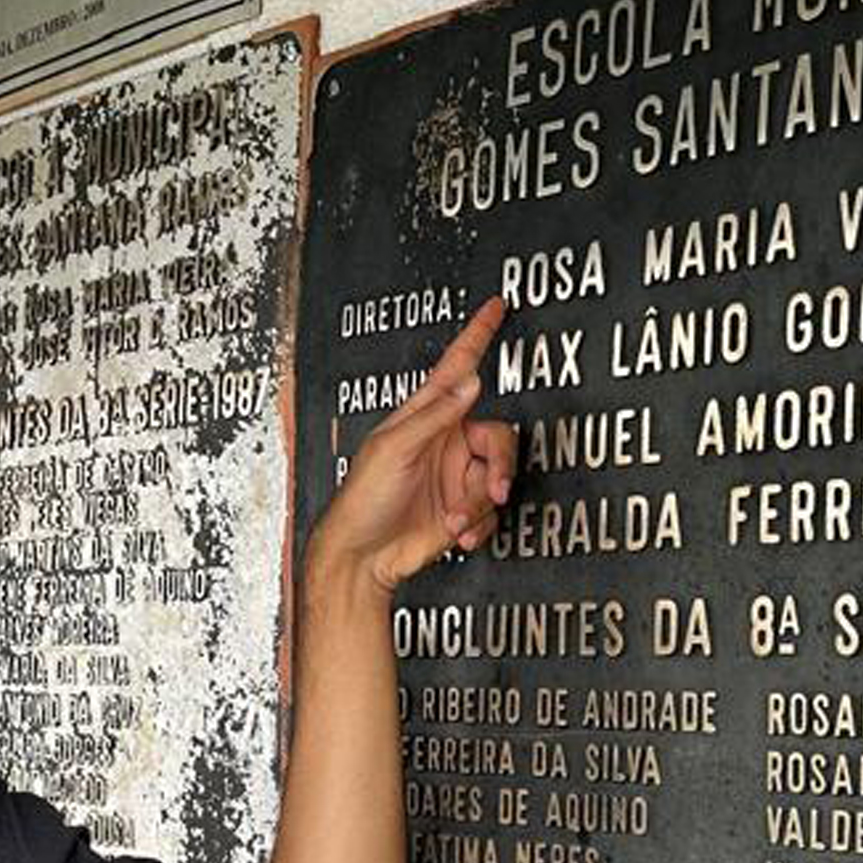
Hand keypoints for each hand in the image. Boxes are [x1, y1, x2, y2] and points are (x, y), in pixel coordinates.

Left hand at [311, 296, 519, 592]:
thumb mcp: (395, 449)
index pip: (457, 366)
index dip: (477, 335)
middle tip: (492, 488)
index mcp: (425, 416)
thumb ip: (436, 415)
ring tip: (455, 517)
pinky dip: (479, 524)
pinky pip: (491, 510)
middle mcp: (446, 441)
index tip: (496, 306)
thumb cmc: (364, 499)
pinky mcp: (463, 508)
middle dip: (499, 466)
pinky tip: (457, 532)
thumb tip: (470, 382)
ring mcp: (456, 476)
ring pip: (498, 476)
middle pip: (498, 435)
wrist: (364, 556)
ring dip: (480, 502)